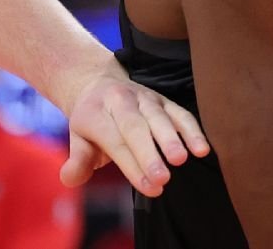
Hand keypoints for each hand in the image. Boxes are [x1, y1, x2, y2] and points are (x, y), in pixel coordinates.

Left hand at [60, 71, 210, 196]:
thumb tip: (70, 178)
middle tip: (163, 178)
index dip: (132, 166)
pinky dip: (192, 130)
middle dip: (150, 154)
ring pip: (159, 117)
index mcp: (96, 113)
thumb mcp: (78, 139)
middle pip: (136, 128)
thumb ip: (77, 160)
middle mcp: (121, 101)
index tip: (149, 187)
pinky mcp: (164, 100)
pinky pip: (180, 113)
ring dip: (173, 139)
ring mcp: (145, 98)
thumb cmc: (93, 122)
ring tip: (182, 159)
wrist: (100, 84)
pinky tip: (202, 148)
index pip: (115, 141)